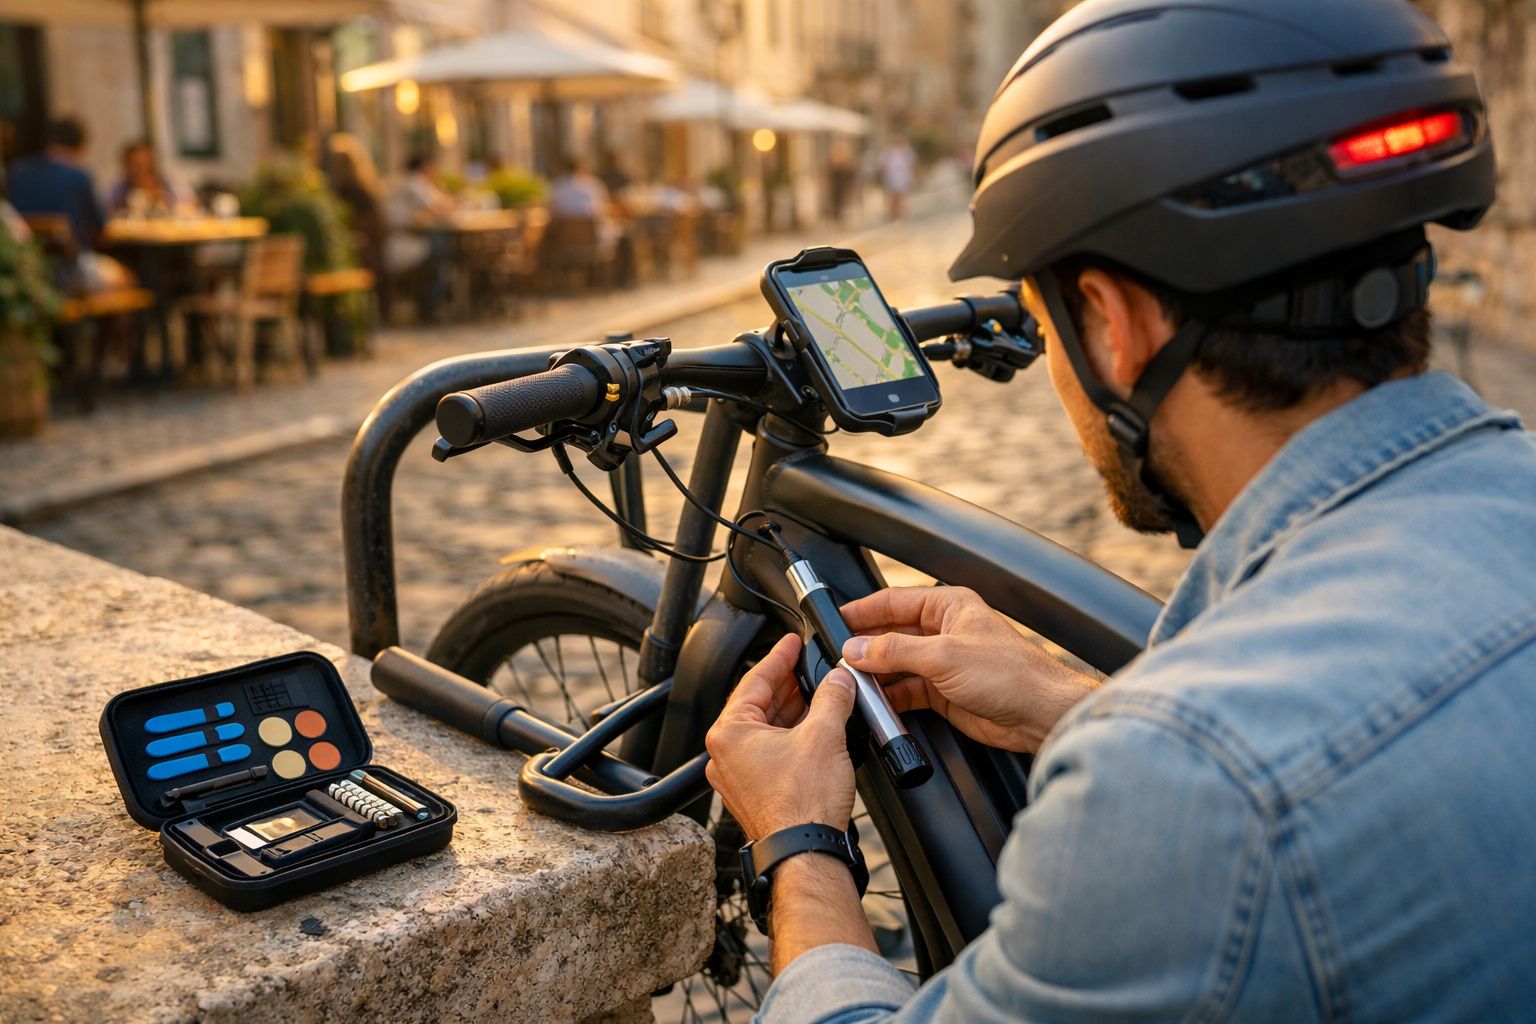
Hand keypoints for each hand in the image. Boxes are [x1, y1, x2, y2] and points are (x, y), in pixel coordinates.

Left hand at [704, 634, 858, 841]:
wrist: (805, 852)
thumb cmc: (802, 805)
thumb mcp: (823, 735)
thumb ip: (832, 698)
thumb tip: (838, 679)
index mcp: (730, 733)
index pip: (754, 679)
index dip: (779, 656)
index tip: (792, 643)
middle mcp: (726, 754)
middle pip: (758, 703)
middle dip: (788, 684)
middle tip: (809, 666)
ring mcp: (738, 776)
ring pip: (766, 729)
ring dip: (792, 711)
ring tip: (819, 694)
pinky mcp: (755, 792)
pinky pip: (770, 752)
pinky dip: (791, 736)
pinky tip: (815, 728)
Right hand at [841, 587, 1094, 752]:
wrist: (1040, 715)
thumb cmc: (1012, 674)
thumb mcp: (945, 656)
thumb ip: (896, 651)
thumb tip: (857, 649)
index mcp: (948, 606)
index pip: (893, 601)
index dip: (863, 610)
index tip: (836, 620)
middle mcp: (943, 631)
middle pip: (891, 634)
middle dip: (865, 647)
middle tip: (839, 658)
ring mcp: (942, 663)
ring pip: (895, 665)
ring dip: (876, 675)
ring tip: (853, 683)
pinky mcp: (943, 692)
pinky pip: (906, 691)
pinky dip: (889, 698)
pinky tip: (875, 703)